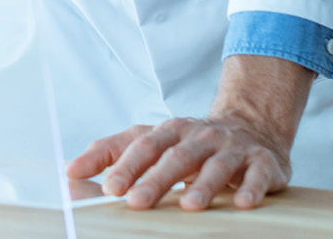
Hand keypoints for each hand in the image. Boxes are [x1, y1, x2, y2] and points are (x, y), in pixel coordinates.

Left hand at [65, 54, 312, 210]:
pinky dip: (251, 188)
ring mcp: (232, 149)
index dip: (126, 166)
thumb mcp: (150, 140)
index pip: (143, 146)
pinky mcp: (262, 162)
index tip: (109, 188)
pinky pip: (257, 175)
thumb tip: (70, 170)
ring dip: (203, 186)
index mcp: (169, 130)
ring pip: (216, 166)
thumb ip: (111, 153)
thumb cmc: (191, 142)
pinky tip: (243, 203)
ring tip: (189, 206)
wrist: (251, 127)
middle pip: (175, 157)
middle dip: (155, 180)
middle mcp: (200, 136)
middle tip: (136, 202)